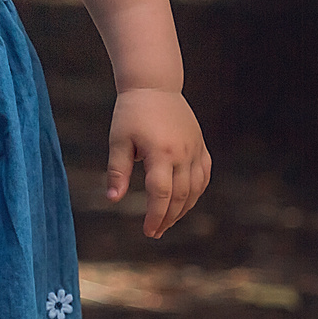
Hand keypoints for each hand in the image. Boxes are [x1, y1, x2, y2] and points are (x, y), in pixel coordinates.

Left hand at [104, 88, 209, 238]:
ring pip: (195, 189)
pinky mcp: (200, 145)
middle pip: (180, 196)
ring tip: (168, 222)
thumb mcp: (118, 140)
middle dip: (168, 218)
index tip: (148, 232)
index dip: (155, 216)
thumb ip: (117, 171)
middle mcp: (182, 153)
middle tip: (155, 232)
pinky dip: (196, 192)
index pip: (161, 194)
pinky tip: (185, 202)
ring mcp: (194, 149)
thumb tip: (113, 200)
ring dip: (183, 209)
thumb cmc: (131, 113)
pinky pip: (203, 175)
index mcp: (160, 152)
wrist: (154, 86)